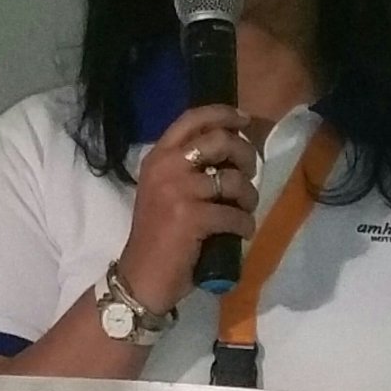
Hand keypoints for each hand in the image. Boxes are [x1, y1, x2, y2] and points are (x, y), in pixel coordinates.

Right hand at [117, 105, 258, 313]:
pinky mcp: (192, 217)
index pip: (192, 119)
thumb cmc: (158, 236)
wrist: (141, 276)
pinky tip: (242, 232)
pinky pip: (235, 214)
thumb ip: (187, 168)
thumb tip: (229, 151)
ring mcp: (178, 191)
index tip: (244, 120)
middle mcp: (165, 167)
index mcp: (158, 157)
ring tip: (246, 209)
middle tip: (249, 173)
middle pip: (220, 141)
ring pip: (234, 180)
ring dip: (249, 196)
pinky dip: (245, 224)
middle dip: (245, 155)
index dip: (223, 114)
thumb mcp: (164, 190)